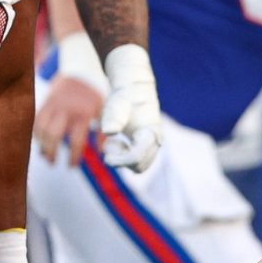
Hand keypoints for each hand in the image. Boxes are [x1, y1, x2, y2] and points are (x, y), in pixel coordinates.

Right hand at [36, 76, 102, 164]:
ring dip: (41, 144)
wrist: (82, 66)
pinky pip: (36, 119)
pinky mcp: (46, 100)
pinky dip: (36, 132)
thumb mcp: (105, 110)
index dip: (73, 156)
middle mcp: (67, 109)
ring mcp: (55, 104)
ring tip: (44, 155)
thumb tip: (102, 152)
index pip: (76, 140)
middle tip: (52, 163)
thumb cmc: (96, 92)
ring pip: (42, 128)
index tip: (71, 166)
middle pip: (54, 136)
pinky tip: (39, 141)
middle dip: (51, 152)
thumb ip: (103, 131)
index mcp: (84, 113)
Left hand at [99, 43, 164, 171]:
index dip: (120, 159)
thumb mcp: (117, 104)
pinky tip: (119, 143)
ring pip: (138, 168)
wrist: (135, 94)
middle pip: (138, 166)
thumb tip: (108, 131)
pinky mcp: (147, 152)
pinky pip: (136, 165)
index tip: (106, 149)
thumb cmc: (125, 98)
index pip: (137, 156)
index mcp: (151, 132)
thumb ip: (113, 117)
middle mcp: (156, 143)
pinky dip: (124, 159)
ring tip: (115, 141)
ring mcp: (153, 148)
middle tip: (110, 142)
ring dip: (123, 160)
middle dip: (120, 159)